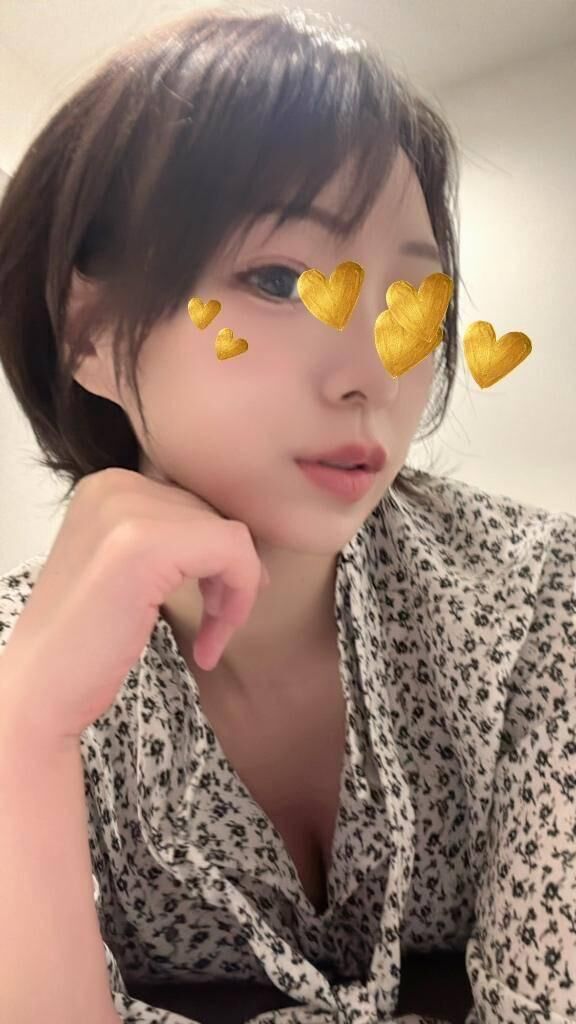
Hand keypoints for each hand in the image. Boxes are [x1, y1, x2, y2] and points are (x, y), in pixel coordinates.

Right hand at [0, 467, 268, 742]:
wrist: (39, 690)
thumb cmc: (86, 642)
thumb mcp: (126, 567)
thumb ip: (168, 539)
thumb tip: (239, 539)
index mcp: (108, 486)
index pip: (195, 506)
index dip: (215, 559)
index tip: (215, 607)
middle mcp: (114, 485)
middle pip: (213, 519)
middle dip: (229, 576)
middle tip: (215, 628)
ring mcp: (127, 510)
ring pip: (230, 536)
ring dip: (237, 592)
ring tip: (213, 637)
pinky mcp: (145, 544)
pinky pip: (234, 551)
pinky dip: (240, 596)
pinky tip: (210, 644)